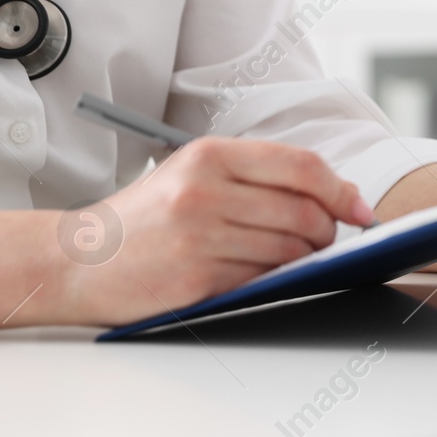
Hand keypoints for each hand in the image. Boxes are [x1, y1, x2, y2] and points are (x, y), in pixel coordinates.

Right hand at [53, 137, 373, 324]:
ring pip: (289, 249)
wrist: (75, 261)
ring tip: (294, 257)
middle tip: (326, 240)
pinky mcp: (194, 279)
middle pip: (303, 211)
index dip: (342, 190)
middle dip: (328, 231)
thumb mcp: (195, 175)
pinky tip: (264, 275)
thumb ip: (259, 177)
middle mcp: (204, 191)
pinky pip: (261, 279)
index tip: (360, 210)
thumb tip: (339, 196)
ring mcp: (198, 236)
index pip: (301, 166)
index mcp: (210, 155)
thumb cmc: (147, 218)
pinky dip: (274, 280)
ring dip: (305, 259)